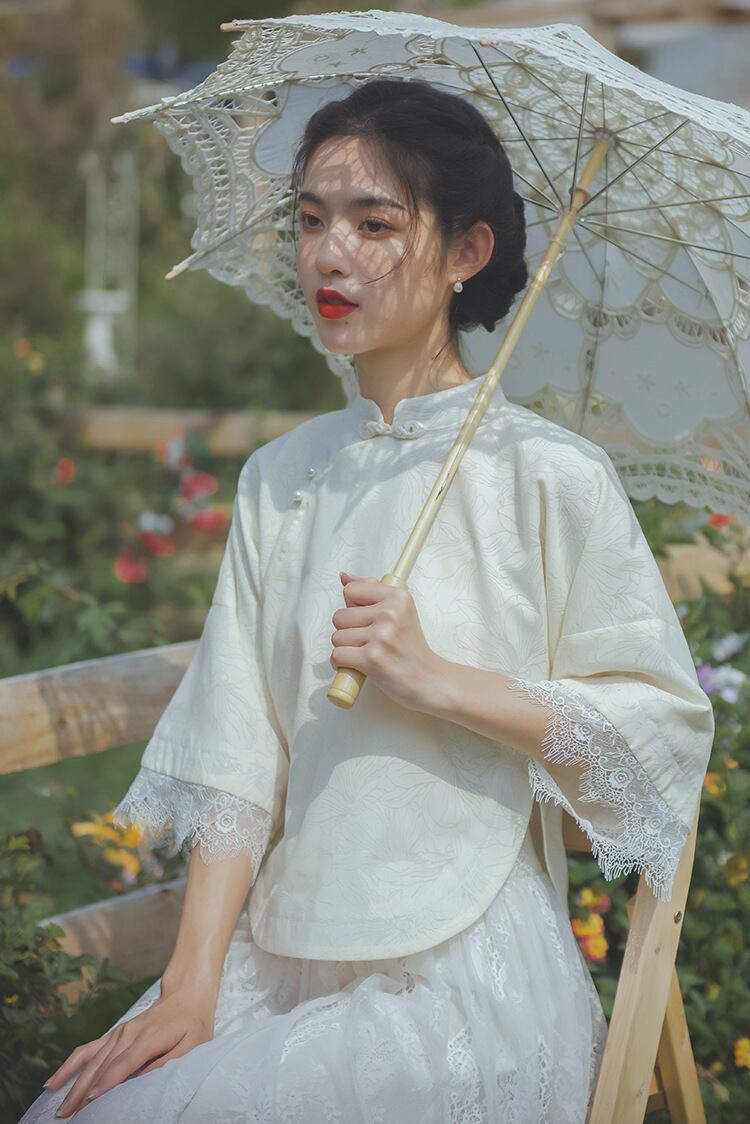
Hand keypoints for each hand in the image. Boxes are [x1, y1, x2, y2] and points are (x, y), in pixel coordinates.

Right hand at [41, 985, 216, 1117]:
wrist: (186, 995)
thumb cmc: (193, 1024)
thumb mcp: (193, 1044)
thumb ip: (168, 1061)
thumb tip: (143, 1079)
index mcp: (148, 1037)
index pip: (123, 1064)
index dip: (106, 1083)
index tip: (90, 1101)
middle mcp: (128, 1033)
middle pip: (102, 1066)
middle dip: (84, 1092)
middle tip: (69, 1116)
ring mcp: (118, 1033)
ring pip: (91, 1061)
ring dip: (74, 1085)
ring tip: (61, 1109)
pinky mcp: (113, 1034)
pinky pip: (87, 1050)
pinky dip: (70, 1065)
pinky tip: (53, 1081)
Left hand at [330, 570, 443, 710]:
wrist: (428, 680)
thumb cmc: (411, 648)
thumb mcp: (400, 612)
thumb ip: (371, 591)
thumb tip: (344, 576)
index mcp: (398, 597)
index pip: (351, 590)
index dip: (354, 607)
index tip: (368, 620)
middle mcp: (390, 613)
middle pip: (339, 616)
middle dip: (348, 631)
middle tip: (369, 641)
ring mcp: (381, 636)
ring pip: (336, 637)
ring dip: (346, 649)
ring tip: (367, 654)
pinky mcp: (372, 658)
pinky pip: (337, 655)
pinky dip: (342, 664)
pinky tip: (358, 666)